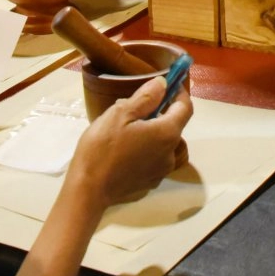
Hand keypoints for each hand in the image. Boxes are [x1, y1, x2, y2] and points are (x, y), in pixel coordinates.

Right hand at [64, 78, 193, 209]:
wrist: (88, 191)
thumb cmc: (103, 148)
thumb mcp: (120, 114)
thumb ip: (145, 97)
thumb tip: (163, 84)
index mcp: (167, 133)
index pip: (186, 108)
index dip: (179, 93)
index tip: (168, 84)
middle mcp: (170, 153)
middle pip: (174, 126)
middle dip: (160, 113)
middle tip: (135, 108)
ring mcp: (161, 171)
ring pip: (163, 144)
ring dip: (152, 133)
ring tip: (126, 131)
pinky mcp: (150, 183)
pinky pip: (154, 159)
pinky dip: (146, 150)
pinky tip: (125, 152)